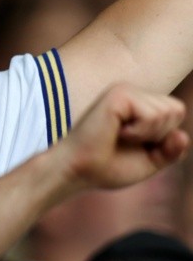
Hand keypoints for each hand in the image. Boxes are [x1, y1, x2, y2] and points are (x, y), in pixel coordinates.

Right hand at [58, 82, 188, 191]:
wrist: (77, 170)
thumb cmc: (106, 166)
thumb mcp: (149, 161)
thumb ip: (171, 150)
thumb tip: (182, 135)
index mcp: (136, 104)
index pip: (176, 112)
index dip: (164, 137)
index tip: (136, 145)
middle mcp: (130, 92)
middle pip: (176, 110)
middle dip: (160, 135)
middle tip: (128, 141)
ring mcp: (124, 91)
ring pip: (168, 111)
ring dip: (149, 134)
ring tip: (120, 136)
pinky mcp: (118, 94)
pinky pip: (152, 115)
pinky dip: (141, 132)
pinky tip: (117, 132)